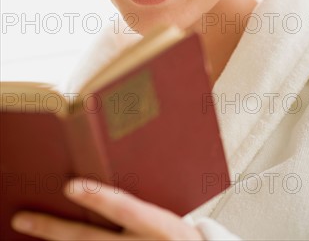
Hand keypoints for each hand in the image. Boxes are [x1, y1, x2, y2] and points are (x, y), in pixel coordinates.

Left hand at [11, 178, 204, 239]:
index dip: (98, 198)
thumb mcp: (168, 216)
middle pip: (90, 239)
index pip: (125, 209)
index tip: (70, 186)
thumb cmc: (178, 235)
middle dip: (53, 229)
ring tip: (29, 227)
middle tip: (23, 218)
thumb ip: (140, 203)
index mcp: (159, 226)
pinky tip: (57, 240)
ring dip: (57, 240)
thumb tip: (100, 181)